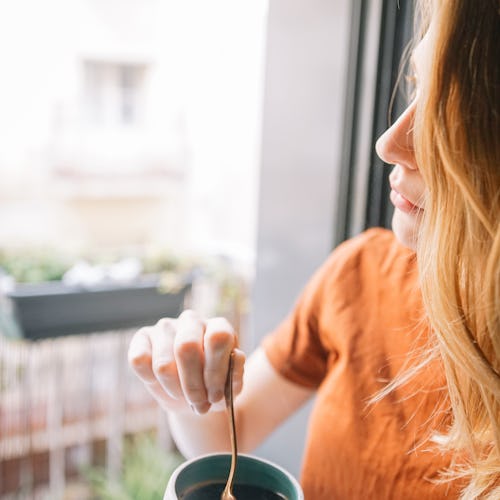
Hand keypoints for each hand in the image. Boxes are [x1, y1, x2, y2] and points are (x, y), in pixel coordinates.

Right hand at [128, 310, 244, 414]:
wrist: (190, 398)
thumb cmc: (213, 388)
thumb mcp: (230, 388)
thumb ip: (237, 374)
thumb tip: (237, 356)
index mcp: (218, 326)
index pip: (218, 338)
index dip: (216, 371)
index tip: (215, 396)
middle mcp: (192, 320)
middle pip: (187, 347)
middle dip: (192, 385)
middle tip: (199, 404)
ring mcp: (165, 326)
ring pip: (163, 363)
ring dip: (174, 390)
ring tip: (183, 396)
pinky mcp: (142, 338)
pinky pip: (139, 361)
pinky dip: (150, 381)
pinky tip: (162, 384)